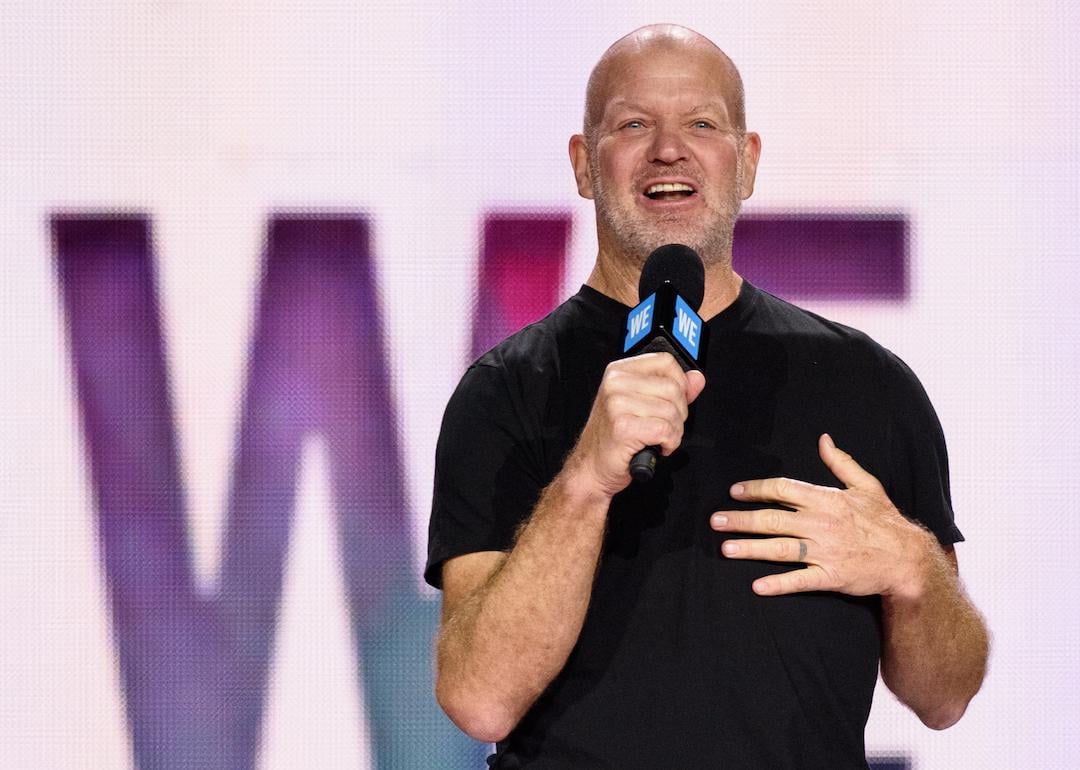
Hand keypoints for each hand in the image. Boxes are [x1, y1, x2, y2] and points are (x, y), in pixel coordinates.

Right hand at [569, 352, 705, 497]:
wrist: (591, 466)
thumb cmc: (613, 438)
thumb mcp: (642, 405)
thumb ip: (672, 388)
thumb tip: (697, 378)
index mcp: (619, 372)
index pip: (666, 362)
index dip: (680, 383)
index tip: (675, 401)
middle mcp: (616, 383)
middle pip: (673, 389)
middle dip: (678, 414)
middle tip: (662, 427)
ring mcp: (617, 404)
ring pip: (672, 412)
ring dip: (673, 432)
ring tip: (656, 439)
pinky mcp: (624, 426)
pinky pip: (666, 431)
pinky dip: (669, 444)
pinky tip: (656, 447)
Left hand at [710, 434, 934, 599]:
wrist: (909, 557)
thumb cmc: (885, 520)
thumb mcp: (867, 485)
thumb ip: (841, 463)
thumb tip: (824, 440)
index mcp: (826, 499)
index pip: (783, 489)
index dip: (756, 489)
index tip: (736, 492)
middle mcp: (821, 524)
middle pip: (773, 519)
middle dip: (741, 520)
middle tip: (716, 521)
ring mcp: (825, 551)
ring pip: (780, 549)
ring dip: (750, 549)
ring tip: (725, 548)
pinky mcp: (831, 576)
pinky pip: (801, 581)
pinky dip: (779, 584)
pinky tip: (757, 585)